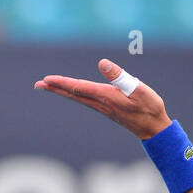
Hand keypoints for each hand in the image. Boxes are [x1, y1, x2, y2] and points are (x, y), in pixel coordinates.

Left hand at [34, 58, 173, 139]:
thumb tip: (102, 63)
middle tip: (38, 84)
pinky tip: (72, 92)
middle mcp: (101, 103)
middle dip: (55, 88)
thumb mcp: (138, 89)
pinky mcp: (107, 109)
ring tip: (48, 86)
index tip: (46, 80)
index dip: (62, 83)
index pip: (79, 88)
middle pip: (73, 94)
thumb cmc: (149, 108)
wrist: (154, 129)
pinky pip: (85, 100)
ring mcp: (103, 107)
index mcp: (106, 97)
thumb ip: (120, 76)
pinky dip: (74, 94)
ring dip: (62, 91)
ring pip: (77, 97)